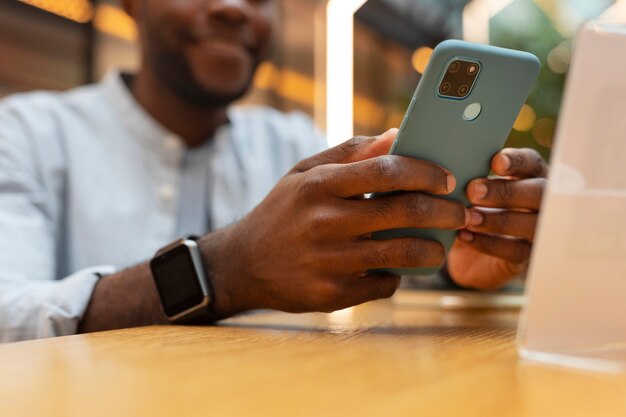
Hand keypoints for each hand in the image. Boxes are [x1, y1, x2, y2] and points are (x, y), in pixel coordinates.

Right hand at [203, 129, 467, 315]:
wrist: (242, 264)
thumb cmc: (282, 211)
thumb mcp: (304, 173)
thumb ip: (350, 152)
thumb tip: (397, 135)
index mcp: (320, 185)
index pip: (386, 171)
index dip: (425, 172)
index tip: (447, 179)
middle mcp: (325, 222)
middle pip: (404, 212)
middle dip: (445, 212)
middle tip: (460, 213)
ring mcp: (329, 261)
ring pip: (403, 254)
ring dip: (432, 250)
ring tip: (437, 245)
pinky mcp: (331, 294)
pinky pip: (384, 284)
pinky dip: (397, 275)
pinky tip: (394, 268)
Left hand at [447, 148, 547, 288]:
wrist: (467, 254)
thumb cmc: (470, 209)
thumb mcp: (470, 191)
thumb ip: (470, 178)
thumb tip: (449, 164)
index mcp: (530, 176)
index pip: (532, 163)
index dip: (517, 161)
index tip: (495, 162)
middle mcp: (541, 202)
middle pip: (539, 192)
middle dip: (506, 191)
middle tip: (473, 192)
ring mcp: (537, 230)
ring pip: (532, 224)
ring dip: (498, 219)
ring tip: (468, 217)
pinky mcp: (526, 257)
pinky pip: (515, 251)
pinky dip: (488, 244)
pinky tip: (465, 237)